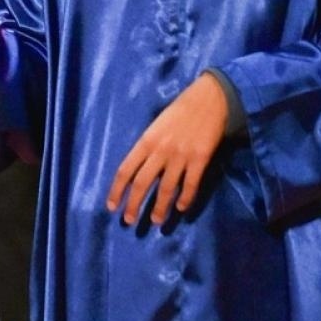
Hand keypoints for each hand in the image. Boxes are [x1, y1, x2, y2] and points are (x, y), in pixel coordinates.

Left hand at [107, 73, 228, 225]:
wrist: (209, 99)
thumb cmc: (179, 112)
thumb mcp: (155, 126)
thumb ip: (146, 148)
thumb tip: (137, 171)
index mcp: (145, 142)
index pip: (125, 171)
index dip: (116, 191)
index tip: (112, 206)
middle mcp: (160, 151)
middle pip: (142, 183)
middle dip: (134, 204)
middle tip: (130, 221)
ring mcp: (181, 156)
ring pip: (166, 188)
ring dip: (160, 207)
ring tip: (155, 220)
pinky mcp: (200, 158)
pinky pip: (190, 183)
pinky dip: (185, 198)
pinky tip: (181, 208)